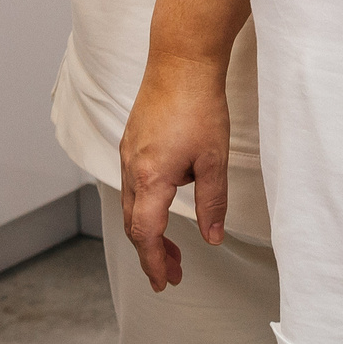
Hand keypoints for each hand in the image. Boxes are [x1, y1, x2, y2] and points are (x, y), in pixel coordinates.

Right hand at [117, 54, 229, 290]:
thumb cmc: (199, 105)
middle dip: (151, 253)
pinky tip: (165, 204)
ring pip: (130, 204)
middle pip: (132, 224)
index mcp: (151, 178)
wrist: (180, 61)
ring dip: (148, 230)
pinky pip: (131, 184)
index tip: (165, 282)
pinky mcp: (132, 140)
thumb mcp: (214, 160)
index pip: (145, 233)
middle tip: (174, 273)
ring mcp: (128, 153)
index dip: (154, 262)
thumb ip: (212, 203)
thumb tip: (211, 237)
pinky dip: (144, 206)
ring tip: (173, 248)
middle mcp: (132, 168)